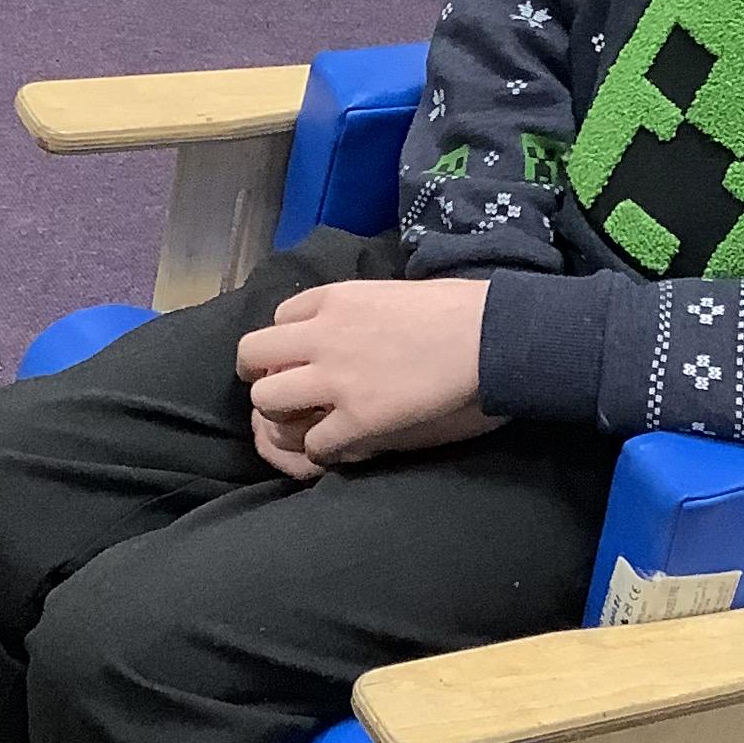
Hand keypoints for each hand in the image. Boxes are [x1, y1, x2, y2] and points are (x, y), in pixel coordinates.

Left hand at [237, 277, 501, 468]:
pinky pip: (313, 443)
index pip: (279, 317)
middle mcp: (323, 335)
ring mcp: (336, 379)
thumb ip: (364, 310)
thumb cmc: (462, 308)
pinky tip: (343, 448)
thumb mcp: (397, 292)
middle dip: (262, 376)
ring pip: (267, 401)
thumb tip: (362, 328)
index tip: (304, 357)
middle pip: (251, 355)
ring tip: (308, 424)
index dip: (287, 342)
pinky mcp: (358, 419)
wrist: (492, 337)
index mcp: (335, 298)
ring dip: (283, 416)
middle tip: (286, 394)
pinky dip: (322, 450)